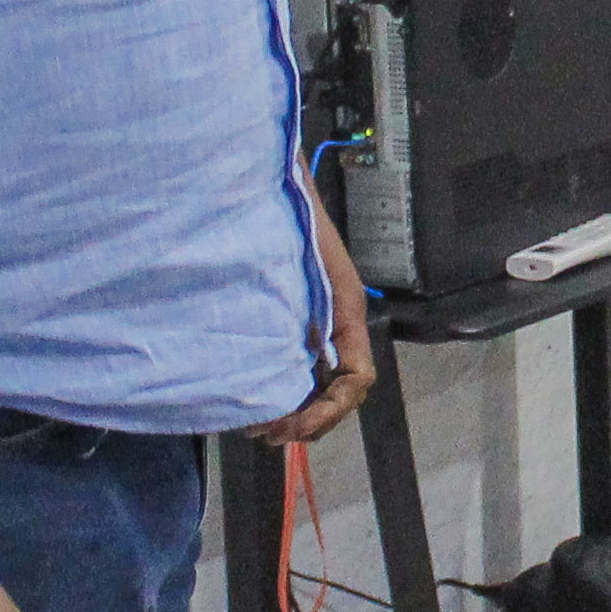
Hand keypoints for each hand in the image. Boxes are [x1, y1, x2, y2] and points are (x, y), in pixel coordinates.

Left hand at [251, 190, 375, 447]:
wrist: (266, 177)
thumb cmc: (282, 212)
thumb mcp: (299, 262)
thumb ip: (304, 308)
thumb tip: (297, 372)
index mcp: (345, 309)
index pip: (356, 378)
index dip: (329, 410)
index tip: (290, 426)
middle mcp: (336, 319)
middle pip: (341, 388)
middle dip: (311, 419)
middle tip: (267, 435)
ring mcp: (315, 318)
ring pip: (321, 380)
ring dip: (298, 409)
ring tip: (259, 425)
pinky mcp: (292, 315)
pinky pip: (299, 363)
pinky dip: (283, 388)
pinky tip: (254, 394)